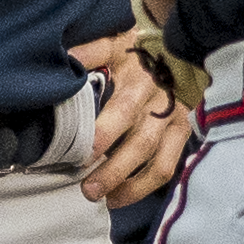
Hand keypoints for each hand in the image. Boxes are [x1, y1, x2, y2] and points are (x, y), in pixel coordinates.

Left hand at [70, 31, 192, 206]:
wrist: (180, 51)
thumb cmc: (138, 52)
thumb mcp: (114, 44)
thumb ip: (89, 52)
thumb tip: (63, 59)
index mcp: (142, 82)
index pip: (125, 110)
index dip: (105, 134)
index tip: (81, 152)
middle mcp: (162, 106)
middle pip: (141, 144)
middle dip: (114, 170)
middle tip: (87, 189)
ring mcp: (174, 124)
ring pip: (158, 164)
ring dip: (130, 186)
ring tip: (103, 199)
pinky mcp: (180, 136)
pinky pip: (166, 168)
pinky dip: (143, 188)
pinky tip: (118, 197)